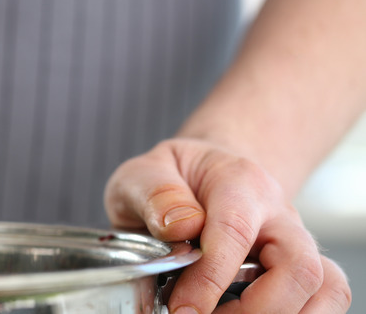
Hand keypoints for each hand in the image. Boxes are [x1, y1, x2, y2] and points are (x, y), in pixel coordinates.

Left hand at [105, 138, 351, 312]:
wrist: (202, 175)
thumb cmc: (173, 178)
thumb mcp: (145, 172)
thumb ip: (155, 193)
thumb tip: (179, 226)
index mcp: (238, 180)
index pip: (235, 232)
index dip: (211, 277)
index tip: (184, 308)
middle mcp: (278, 212)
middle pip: (299, 266)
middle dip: (257, 308)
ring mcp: (295, 241)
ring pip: (324, 286)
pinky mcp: (300, 266)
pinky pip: (327, 295)